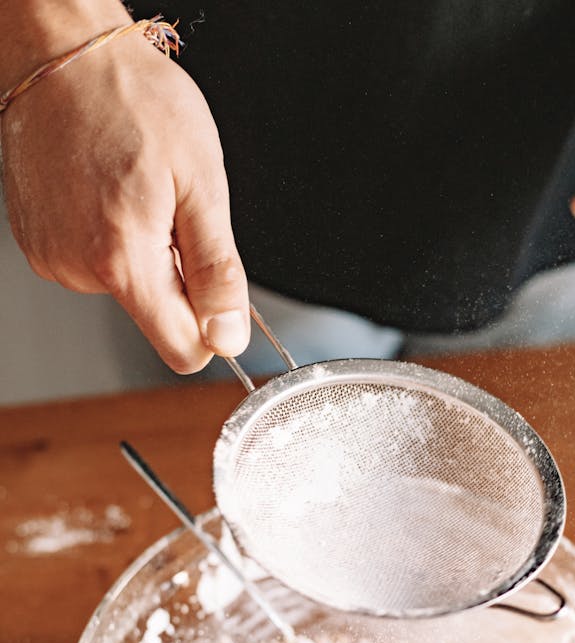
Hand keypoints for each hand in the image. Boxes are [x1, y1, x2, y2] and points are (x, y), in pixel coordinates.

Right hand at [1, 26, 249, 372]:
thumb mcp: (202, 184)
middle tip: (171, 211)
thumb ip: (218, 271)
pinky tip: (107, 192)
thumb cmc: (131, 100)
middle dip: (177, 276)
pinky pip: (94, 264)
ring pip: (127, 289)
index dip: (212, 329)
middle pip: (156, 317)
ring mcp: (53, 258)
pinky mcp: (40, 245)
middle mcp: (79, 269)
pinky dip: (110, 237)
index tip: (218, 292)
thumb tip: (230, 335)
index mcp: (123, 260)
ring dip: (143, 252)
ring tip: (134, 191)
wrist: (63, 53)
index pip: (181, 351)